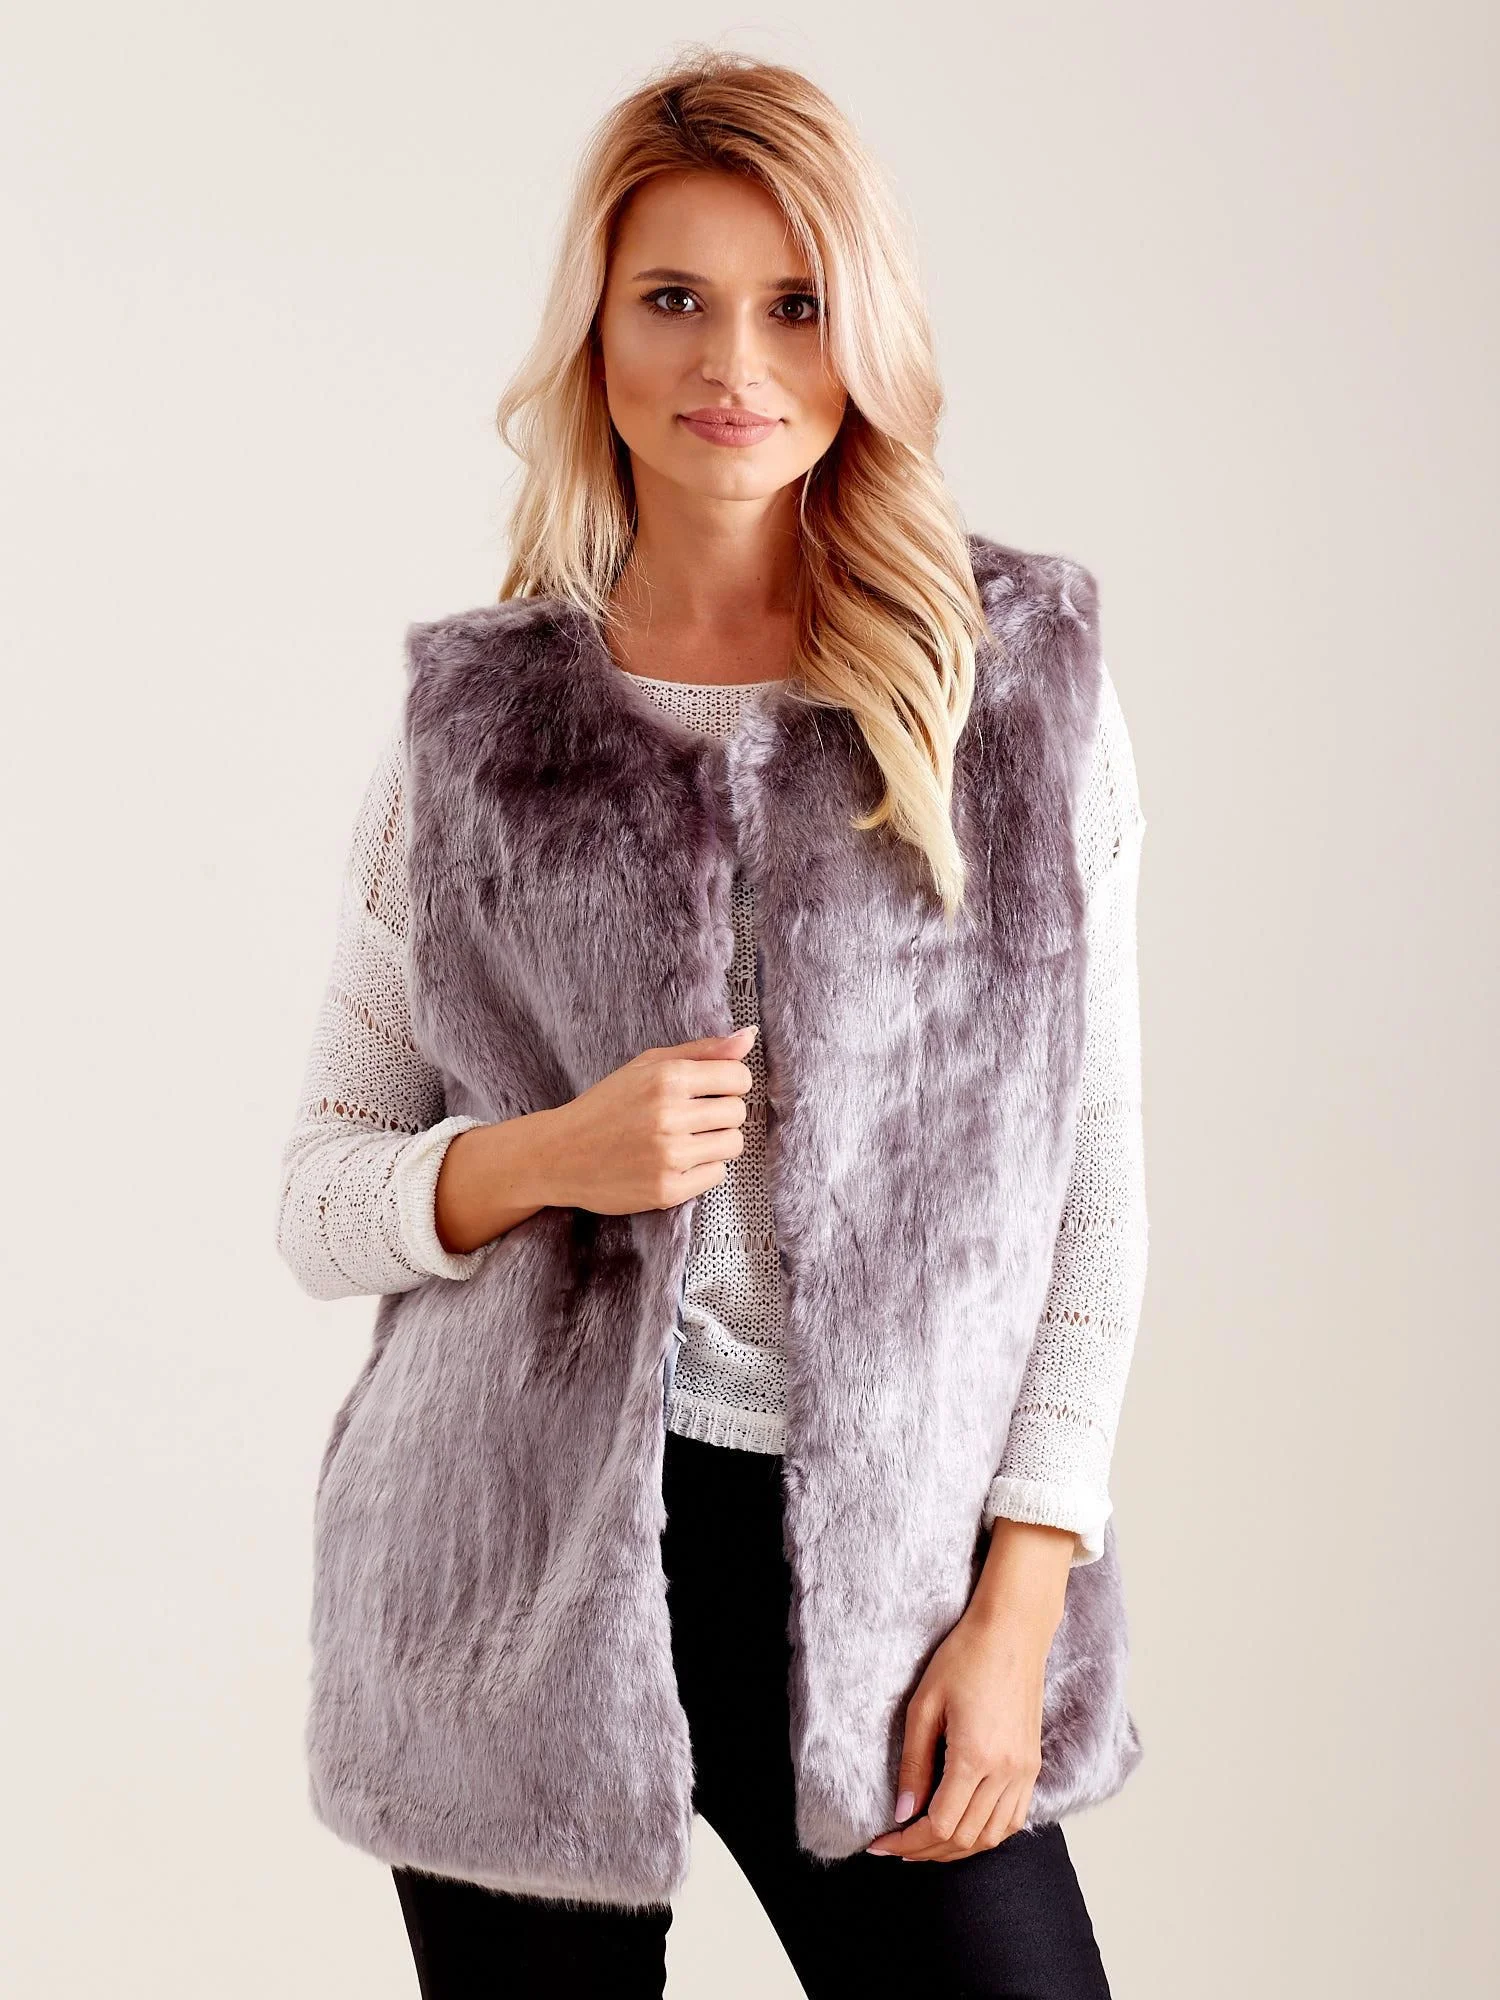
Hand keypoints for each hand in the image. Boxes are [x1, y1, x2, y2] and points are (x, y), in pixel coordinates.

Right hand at [545, 1026, 758, 1215]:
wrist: (560, 1154)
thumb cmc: (608, 1104)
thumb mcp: (647, 1065)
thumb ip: (701, 1051)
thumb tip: (749, 1036)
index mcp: (667, 1079)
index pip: (739, 1077)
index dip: (729, 1083)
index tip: (710, 1090)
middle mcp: (669, 1116)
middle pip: (738, 1112)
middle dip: (721, 1113)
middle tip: (691, 1117)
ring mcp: (669, 1156)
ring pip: (733, 1145)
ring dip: (716, 1142)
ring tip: (686, 1139)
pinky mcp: (667, 1190)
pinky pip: (717, 1175)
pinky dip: (702, 1169)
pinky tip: (675, 1162)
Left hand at [864, 1520, 1074, 1861]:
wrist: (1012, 1631)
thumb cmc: (964, 1657)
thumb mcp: (924, 1705)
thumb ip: (913, 1763)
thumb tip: (902, 1813)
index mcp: (975, 1756)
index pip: (940, 1824)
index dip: (908, 1842)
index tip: (880, 1844)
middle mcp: (1006, 1772)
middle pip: (964, 1838)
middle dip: (926, 1851)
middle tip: (895, 1846)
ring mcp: (1025, 1771)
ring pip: (992, 1837)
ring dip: (956, 1849)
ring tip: (924, 1844)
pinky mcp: (1033, 1766)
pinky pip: (1013, 1820)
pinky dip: (985, 1835)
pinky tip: (961, 1828)